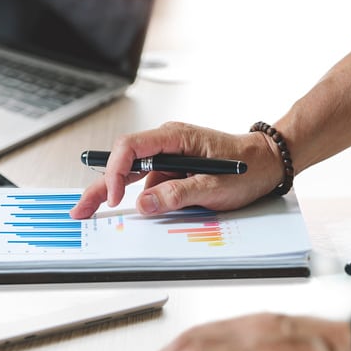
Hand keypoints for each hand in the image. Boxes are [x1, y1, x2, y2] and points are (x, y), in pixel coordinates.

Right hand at [70, 122, 285, 218]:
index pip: (129, 148)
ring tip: (99, 213)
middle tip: (81, 209)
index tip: (113, 198)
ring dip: (118, 195)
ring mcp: (168, 158)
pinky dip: (142, 199)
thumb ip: (177, 194)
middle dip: (99, 186)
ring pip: (133, 177)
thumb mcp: (215, 186)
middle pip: (122, 163)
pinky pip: (149, 185)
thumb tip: (144, 204)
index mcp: (174, 137)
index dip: (114, 172)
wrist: (269, 163)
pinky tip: (148, 209)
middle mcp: (166, 144)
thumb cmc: (248, 166)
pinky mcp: (172, 171)